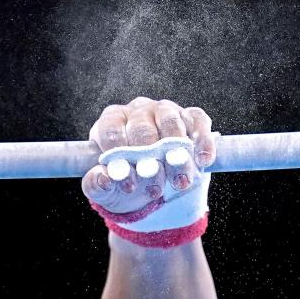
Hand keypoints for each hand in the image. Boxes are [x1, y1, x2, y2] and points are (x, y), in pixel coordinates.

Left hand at [82, 97, 215, 214]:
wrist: (154, 183)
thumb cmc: (124, 180)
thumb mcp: (105, 188)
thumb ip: (96, 185)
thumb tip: (103, 179)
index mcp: (110, 121)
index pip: (111, 131)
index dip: (119, 157)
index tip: (128, 183)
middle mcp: (136, 110)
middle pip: (142, 129)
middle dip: (149, 160)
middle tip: (155, 189)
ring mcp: (164, 110)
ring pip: (171, 123)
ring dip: (177, 154)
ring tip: (180, 182)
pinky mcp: (190, 116)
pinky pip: (198, 121)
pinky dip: (202, 140)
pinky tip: (203, 161)